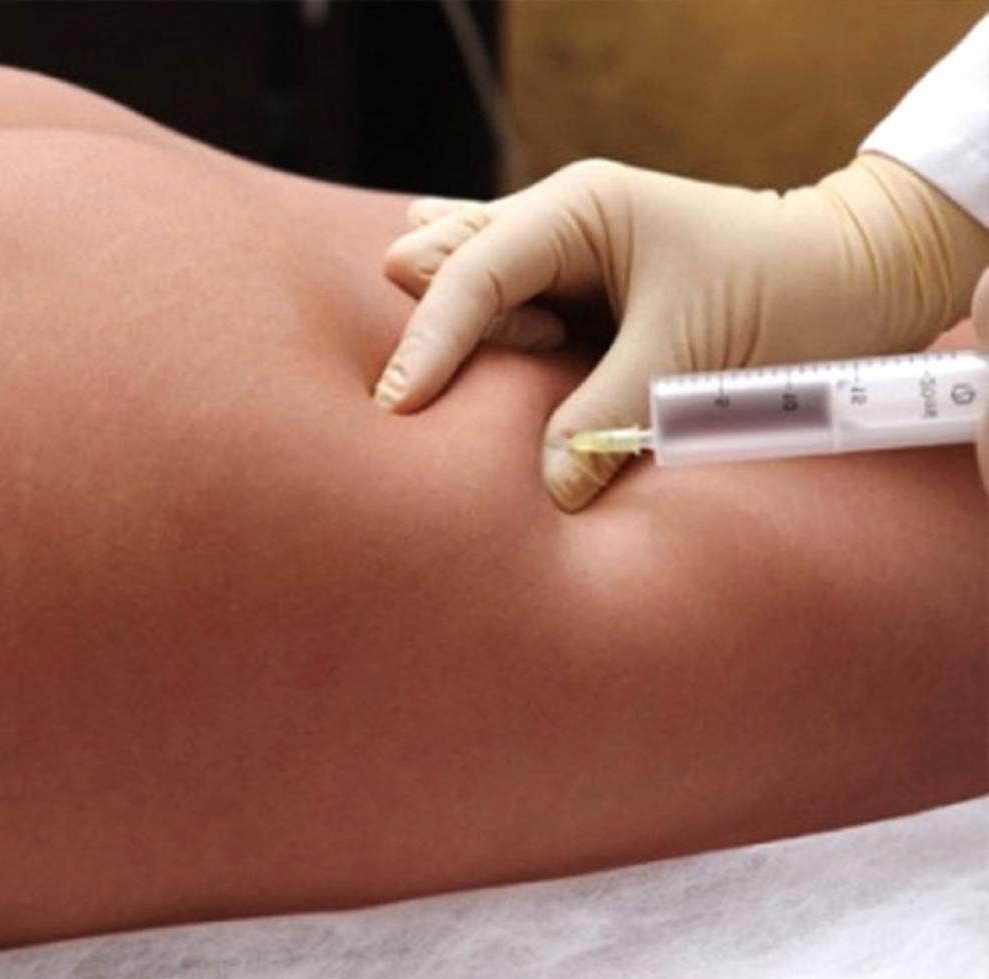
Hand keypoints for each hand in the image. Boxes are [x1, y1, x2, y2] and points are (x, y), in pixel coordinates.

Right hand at [374, 155, 988, 510]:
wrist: (859, 279)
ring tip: (446, 386)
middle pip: (448, 265)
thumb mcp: (692, 363)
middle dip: (430, 329)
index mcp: (580, 209)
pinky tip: (445, 341)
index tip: (397, 409)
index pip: (474, 273)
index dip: (432, 342)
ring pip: (464, 280)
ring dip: (453, 334)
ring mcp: (564, 252)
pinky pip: (498, 300)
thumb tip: (546, 490)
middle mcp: (559, 219)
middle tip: (423, 406)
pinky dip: (474, 331)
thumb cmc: (789, 298)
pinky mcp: (575, 292)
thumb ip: (608, 420)